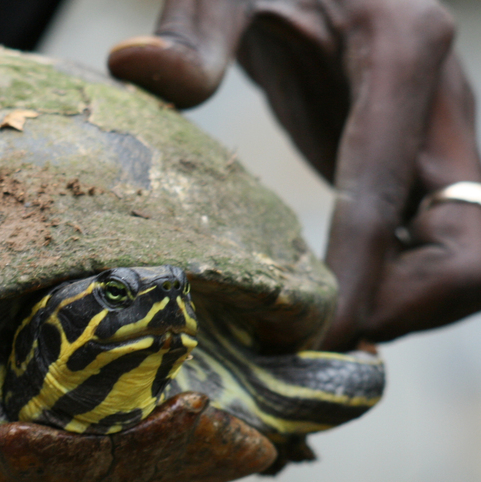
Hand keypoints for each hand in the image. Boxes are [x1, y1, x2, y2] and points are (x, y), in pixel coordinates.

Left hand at [108, 0, 480, 347]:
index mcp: (400, 52)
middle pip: (472, 243)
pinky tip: (331, 305)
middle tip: (320, 343)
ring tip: (319, 336)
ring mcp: (439, 134)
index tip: (312, 341)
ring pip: (468, 253)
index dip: (358, 281)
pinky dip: (395, 285)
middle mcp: (440, 101)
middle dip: (407, 307)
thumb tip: (139, 70)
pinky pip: (432, 242)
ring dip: (407, 306)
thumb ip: (193, 28)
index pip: (387, 192)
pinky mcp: (418, 159)